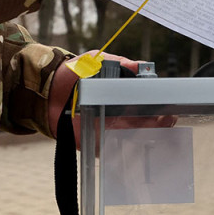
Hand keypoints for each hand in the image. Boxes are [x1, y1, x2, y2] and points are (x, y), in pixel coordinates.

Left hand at [48, 53, 176, 149]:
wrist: (44, 89)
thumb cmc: (72, 72)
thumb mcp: (96, 60)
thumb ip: (118, 62)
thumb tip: (140, 66)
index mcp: (120, 94)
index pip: (144, 100)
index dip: (158, 103)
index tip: (169, 103)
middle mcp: (117, 113)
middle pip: (144, 121)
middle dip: (158, 122)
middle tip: (168, 119)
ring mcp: (106, 129)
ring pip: (132, 137)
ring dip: (146, 136)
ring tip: (156, 133)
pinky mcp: (93, 142)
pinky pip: (111, 151)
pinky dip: (122, 154)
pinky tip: (134, 151)